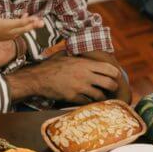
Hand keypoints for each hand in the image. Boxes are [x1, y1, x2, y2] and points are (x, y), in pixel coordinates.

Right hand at [0, 0, 43, 41]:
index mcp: (5, 26)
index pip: (19, 23)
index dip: (28, 20)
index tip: (35, 18)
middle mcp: (10, 32)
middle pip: (24, 29)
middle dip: (33, 25)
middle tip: (42, 22)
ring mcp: (11, 35)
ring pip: (24, 30)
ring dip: (32, 26)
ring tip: (40, 22)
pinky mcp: (12, 37)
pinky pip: (21, 31)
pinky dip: (26, 26)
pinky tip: (30, 19)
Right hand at [7, 55, 122, 103]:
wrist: (37, 78)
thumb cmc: (50, 66)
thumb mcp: (63, 55)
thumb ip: (74, 54)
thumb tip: (75, 49)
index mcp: (85, 64)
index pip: (109, 68)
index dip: (115, 74)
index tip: (114, 77)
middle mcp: (85, 75)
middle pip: (110, 83)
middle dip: (112, 87)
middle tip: (110, 89)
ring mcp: (79, 87)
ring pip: (100, 95)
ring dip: (101, 97)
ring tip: (99, 97)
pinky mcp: (73, 97)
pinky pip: (87, 102)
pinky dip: (88, 102)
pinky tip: (86, 100)